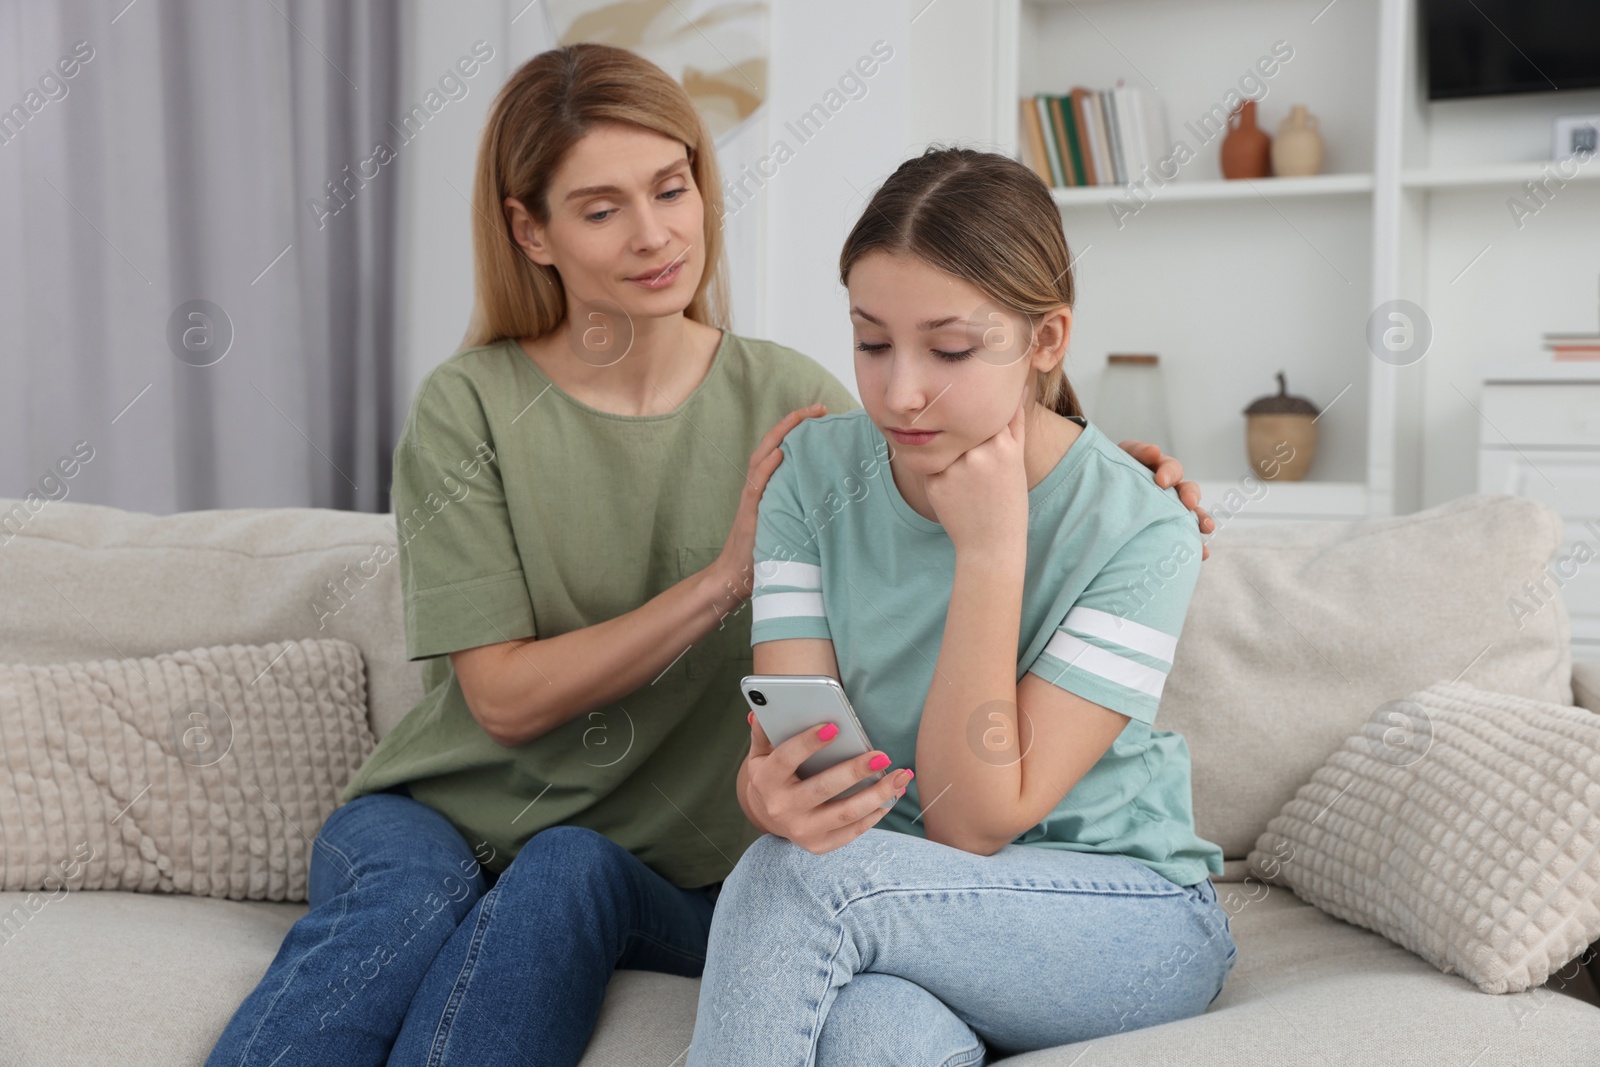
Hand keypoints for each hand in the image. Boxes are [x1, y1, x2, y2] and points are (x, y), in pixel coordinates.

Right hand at [712, 404, 826, 602]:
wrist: (737, 576)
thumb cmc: (765, 552)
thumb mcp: (789, 522)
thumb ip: (801, 505)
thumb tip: (835, 496)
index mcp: (767, 484)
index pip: (782, 447)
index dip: (799, 428)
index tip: (823, 414)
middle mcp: (758, 484)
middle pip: (773, 443)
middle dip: (795, 422)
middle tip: (820, 407)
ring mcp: (752, 496)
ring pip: (762, 456)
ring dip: (781, 434)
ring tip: (800, 418)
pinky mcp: (748, 512)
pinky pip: (757, 484)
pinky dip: (767, 466)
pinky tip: (780, 452)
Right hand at [741, 712, 913, 853]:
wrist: (767, 816)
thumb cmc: (772, 775)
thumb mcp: (761, 754)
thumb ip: (764, 732)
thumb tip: (760, 709)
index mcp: (766, 781)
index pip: (786, 759)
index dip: (808, 743)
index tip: (834, 726)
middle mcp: (782, 808)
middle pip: (823, 789)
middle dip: (855, 771)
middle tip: (882, 756)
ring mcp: (801, 830)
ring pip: (845, 814)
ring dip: (878, 795)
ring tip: (900, 777)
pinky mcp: (819, 845)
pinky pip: (853, 831)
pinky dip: (876, 813)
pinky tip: (892, 796)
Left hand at [924, 385, 1030, 553]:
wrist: (991, 543)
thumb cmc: (1008, 500)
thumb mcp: (1017, 458)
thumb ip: (1014, 422)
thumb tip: (1020, 386)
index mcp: (1003, 446)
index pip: (982, 414)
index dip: (977, 417)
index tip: (977, 419)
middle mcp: (978, 454)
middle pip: (962, 428)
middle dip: (962, 437)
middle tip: (972, 463)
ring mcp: (955, 469)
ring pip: (945, 443)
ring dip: (948, 451)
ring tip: (964, 480)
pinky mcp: (934, 482)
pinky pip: (931, 462)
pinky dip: (937, 469)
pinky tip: (952, 489)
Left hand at [1117, 439, 1214, 560]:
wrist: (1096, 493)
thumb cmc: (1110, 472)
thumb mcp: (1120, 456)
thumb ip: (1137, 452)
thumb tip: (1155, 451)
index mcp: (1159, 471)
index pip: (1171, 468)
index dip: (1169, 473)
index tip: (1161, 482)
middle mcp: (1169, 491)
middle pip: (1187, 490)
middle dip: (1191, 496)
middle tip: (1189, 503)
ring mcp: (1170, 511)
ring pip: (1191, 514)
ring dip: (1201, 520)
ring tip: (1206, 528)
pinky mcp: (1167, 530)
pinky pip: (1184, 536)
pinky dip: (1195, 545)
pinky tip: (1202, 554)